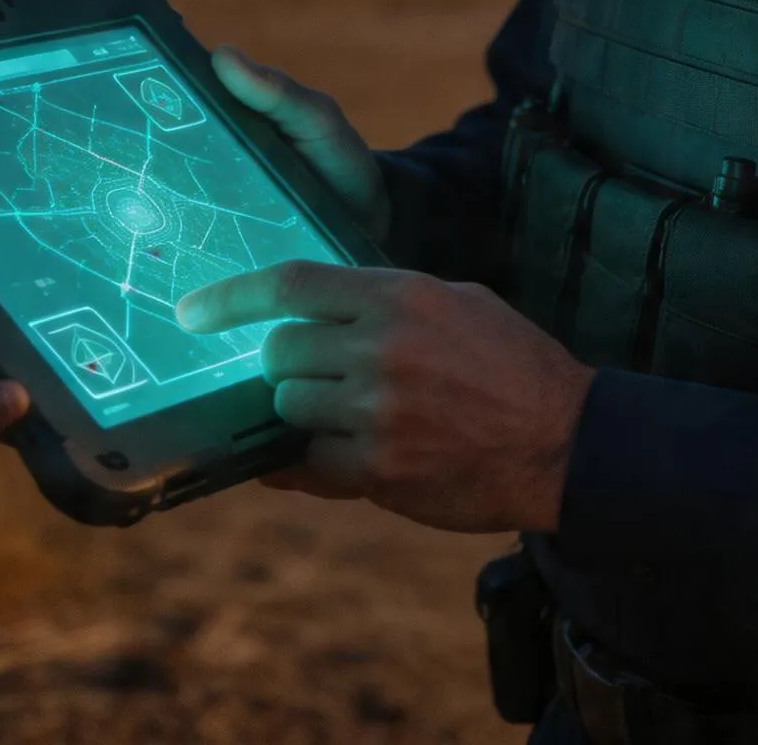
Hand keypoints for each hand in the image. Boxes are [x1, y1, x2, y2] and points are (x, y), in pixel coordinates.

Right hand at [0, 46, 389, 440]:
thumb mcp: (311, 141)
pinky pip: (104, 433)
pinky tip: (54, 435)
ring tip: (0, 393)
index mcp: (105, 233)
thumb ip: (277, 101)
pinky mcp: (168, 403)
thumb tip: (227, 57)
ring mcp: (127, 357)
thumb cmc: (331, 197)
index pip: (1, 252)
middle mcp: (98, 300)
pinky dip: (62, 443)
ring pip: (26, 390)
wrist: (382, 265)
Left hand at [176, 262, 594, 533]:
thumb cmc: (514, 363)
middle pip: (281, 351)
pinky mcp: (377, 472)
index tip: (193, 310)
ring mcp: (376, 415)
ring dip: (303, 408)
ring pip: (288, 406)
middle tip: (313, 370)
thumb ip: (389, 300)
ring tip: (347, 410)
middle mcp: (381, 350)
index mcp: (401, 296)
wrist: (564, 441)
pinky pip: (306, 463)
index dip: (233, 297)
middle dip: (286, 361)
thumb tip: (323, 306)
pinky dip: (306, 458)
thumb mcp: (459, 301)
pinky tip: (322, 455)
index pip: (294, 286)